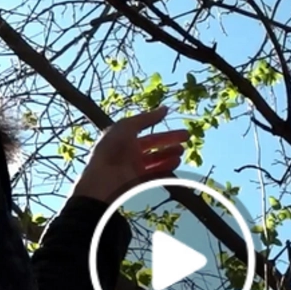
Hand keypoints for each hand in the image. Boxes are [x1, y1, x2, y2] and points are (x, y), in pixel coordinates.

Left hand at [70, 106, 188, 204]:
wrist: (103, 178)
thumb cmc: (112, 149)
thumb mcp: (126, 127)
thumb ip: (146, 118)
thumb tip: (165, 109)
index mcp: (124, 138)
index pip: (148, 133)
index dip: (162, 129)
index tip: (178, 129)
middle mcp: (129, 152)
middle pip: (154, 145)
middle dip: (170, 142)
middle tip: (187, 138)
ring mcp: (134, 167)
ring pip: (156, 159)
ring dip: (170, 154)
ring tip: (182, 151)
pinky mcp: (137, 180)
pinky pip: (155, 173)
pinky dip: (166, 167)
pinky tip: (176, 162)